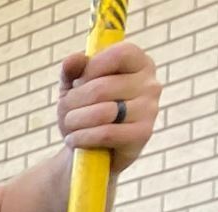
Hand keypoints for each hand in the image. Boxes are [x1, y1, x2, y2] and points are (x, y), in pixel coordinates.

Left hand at [58, 39, 157, 170]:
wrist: (88, 151)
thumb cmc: (84, 111)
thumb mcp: (73, 88)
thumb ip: (72, 71)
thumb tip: (72, 59)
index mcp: (140, 64)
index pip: (120, 54)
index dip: (91, 67)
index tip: (78, 82)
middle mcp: (150, 84)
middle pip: (101, 88)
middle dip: (72, 102)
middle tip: (66, 111)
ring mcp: (150, 110)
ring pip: (102, 112)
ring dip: (74, 121)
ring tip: (69, 125)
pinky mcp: (142, 135)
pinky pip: (105, 133)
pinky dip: (81, 137)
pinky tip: (73, 140)